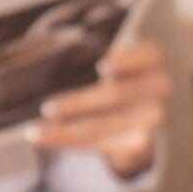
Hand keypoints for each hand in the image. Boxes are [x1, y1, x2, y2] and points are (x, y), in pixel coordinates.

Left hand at [25, 40, 171, 178]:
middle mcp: (157, 87)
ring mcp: (151, 118)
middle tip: (47, 108)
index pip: (147, 55)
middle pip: (117, 96)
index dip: (127, 61)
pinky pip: (100, 144)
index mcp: (150, 58)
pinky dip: (69, 141)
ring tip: (35, 132)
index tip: (103, 66)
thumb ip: (85, 51)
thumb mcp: (103, 55)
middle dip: (81, 103)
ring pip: (104, 125)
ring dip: (67, 130)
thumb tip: (42, 47)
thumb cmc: (107, 73)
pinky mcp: (139, 143)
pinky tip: (45, 138)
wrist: (130, 114)